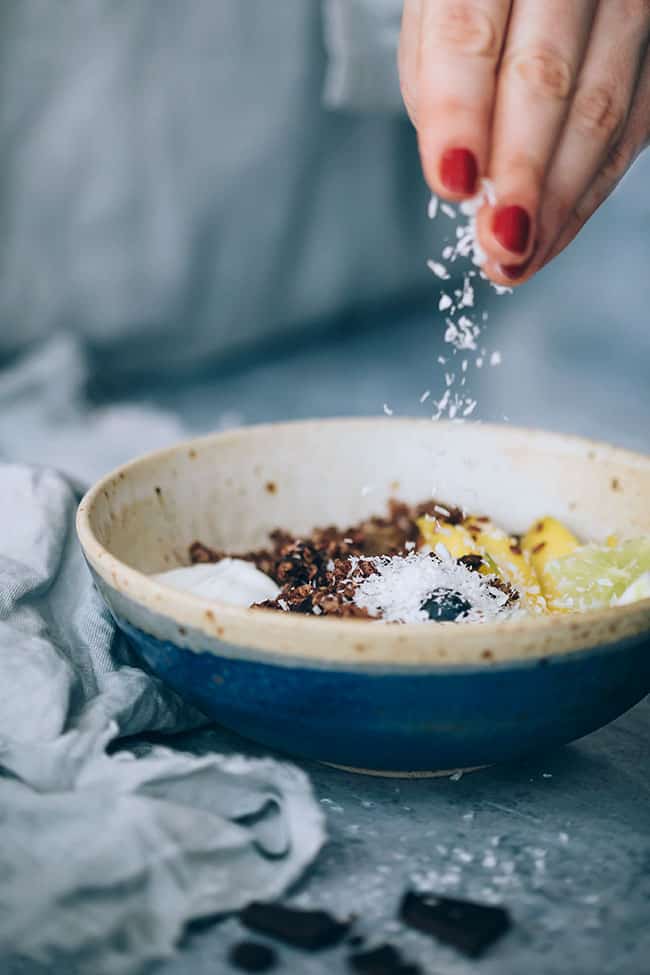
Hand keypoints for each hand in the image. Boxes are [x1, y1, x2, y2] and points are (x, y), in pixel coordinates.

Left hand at [399, 1, 649, 283]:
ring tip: (514, 258)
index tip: (453, 183)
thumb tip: (463, 177)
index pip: (470, 36)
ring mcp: (629, 4)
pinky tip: (549, 235)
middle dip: (521, 172)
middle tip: (498, 242)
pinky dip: (586, 193)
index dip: (460, 114)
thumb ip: (437, 83)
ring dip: (556, 199)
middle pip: (547, 76)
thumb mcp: (433, 15)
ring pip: (602, 109)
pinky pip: (631, 129)